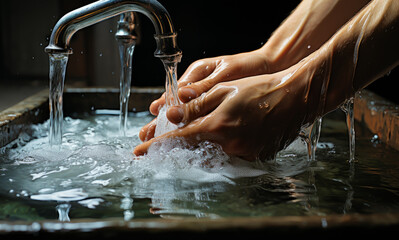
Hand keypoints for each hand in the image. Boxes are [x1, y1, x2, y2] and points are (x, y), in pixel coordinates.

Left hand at [135, 62, 318, 160]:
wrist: (296, 97)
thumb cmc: (261, 88)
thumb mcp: (225, 90)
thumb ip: (197, 105)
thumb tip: (170, 115)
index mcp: (218, 125)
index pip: (180, 139)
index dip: (157, 146)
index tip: (139, 152)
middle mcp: (229, 144)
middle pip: (194, 151)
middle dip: (177, 149)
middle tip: (164, 146)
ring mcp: (244, 154)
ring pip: (212, 155)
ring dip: (199, 150)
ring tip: (195, 141)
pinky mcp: (255, 157)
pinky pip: (230, 157)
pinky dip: (219, 150)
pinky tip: (221, 139)